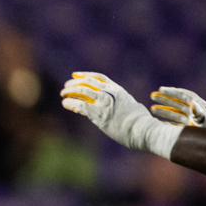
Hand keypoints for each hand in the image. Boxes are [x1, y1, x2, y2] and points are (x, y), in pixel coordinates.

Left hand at [60, 72, 178, 157]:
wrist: (142, 130)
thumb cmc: (140, 122)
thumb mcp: (131, 106)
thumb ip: (121, 103)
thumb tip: (118, 106)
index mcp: (118, 90)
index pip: (99, 78)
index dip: (85, 75)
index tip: (75, 75)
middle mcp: (110, 94)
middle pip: (87, 83)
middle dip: (74, 83)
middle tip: (66, 86)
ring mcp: (103, 103)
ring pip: (81, 92)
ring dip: (70, 92)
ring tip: (63, 94)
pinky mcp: (98, 114)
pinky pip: (80, 105)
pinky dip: (71, 103)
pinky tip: (65, 103)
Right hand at [149, 86, 205, 129]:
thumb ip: (201, 114)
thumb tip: (192, 102)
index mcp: (201, 108)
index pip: (184, 96)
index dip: (172, 92)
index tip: (159, 90)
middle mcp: (198, 113)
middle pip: (179, 102)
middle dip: (166, 99)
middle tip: (152, 96)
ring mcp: (195, 121)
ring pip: (178, 112)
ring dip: (165, 110)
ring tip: (152, 109)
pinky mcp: (194, 130)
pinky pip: (179, 124)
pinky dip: (169, 122)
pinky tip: (161, 124)